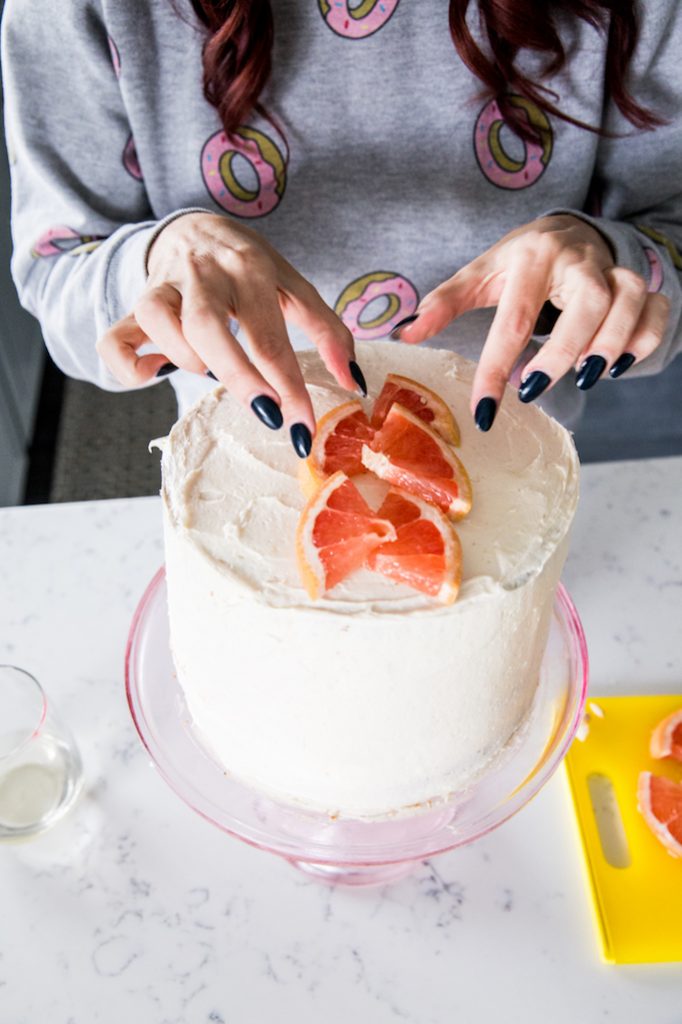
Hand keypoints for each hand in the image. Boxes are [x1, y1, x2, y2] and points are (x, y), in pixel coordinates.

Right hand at [96, 213, 363, 453]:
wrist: (194, 225)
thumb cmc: (249, 266)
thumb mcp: (293, 285)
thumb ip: (328, 330)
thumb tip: (355, 382)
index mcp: (248, 269)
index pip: (270, 337)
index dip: (289, 388)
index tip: (303, 429)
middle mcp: (202, 273)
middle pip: (208, 328)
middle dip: (239, 378)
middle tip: (268, 415)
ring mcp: (162, 287)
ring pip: (159, 324)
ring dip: (187, 361)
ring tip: (210, 370)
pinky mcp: (133, 306)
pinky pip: (114, 340)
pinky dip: (129, 367)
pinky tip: (155, 372)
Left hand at [395, 215, 670, 428]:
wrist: (567, 229)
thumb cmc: (518, 261)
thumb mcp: (479, 274)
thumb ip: (443, 303)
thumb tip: (402, 334)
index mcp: (533, 256)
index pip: (515, 318)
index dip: (497, 367)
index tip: (483, 409)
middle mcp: (579, 260)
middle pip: (589, 304)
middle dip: (564, 351)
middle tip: (534, 388)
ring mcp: (614, 270)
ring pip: (629, 302)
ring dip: (611, 344)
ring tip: (584, 378)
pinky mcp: (639, 284)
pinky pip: (657, 309)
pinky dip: (645, 339)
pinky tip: (619, 366)